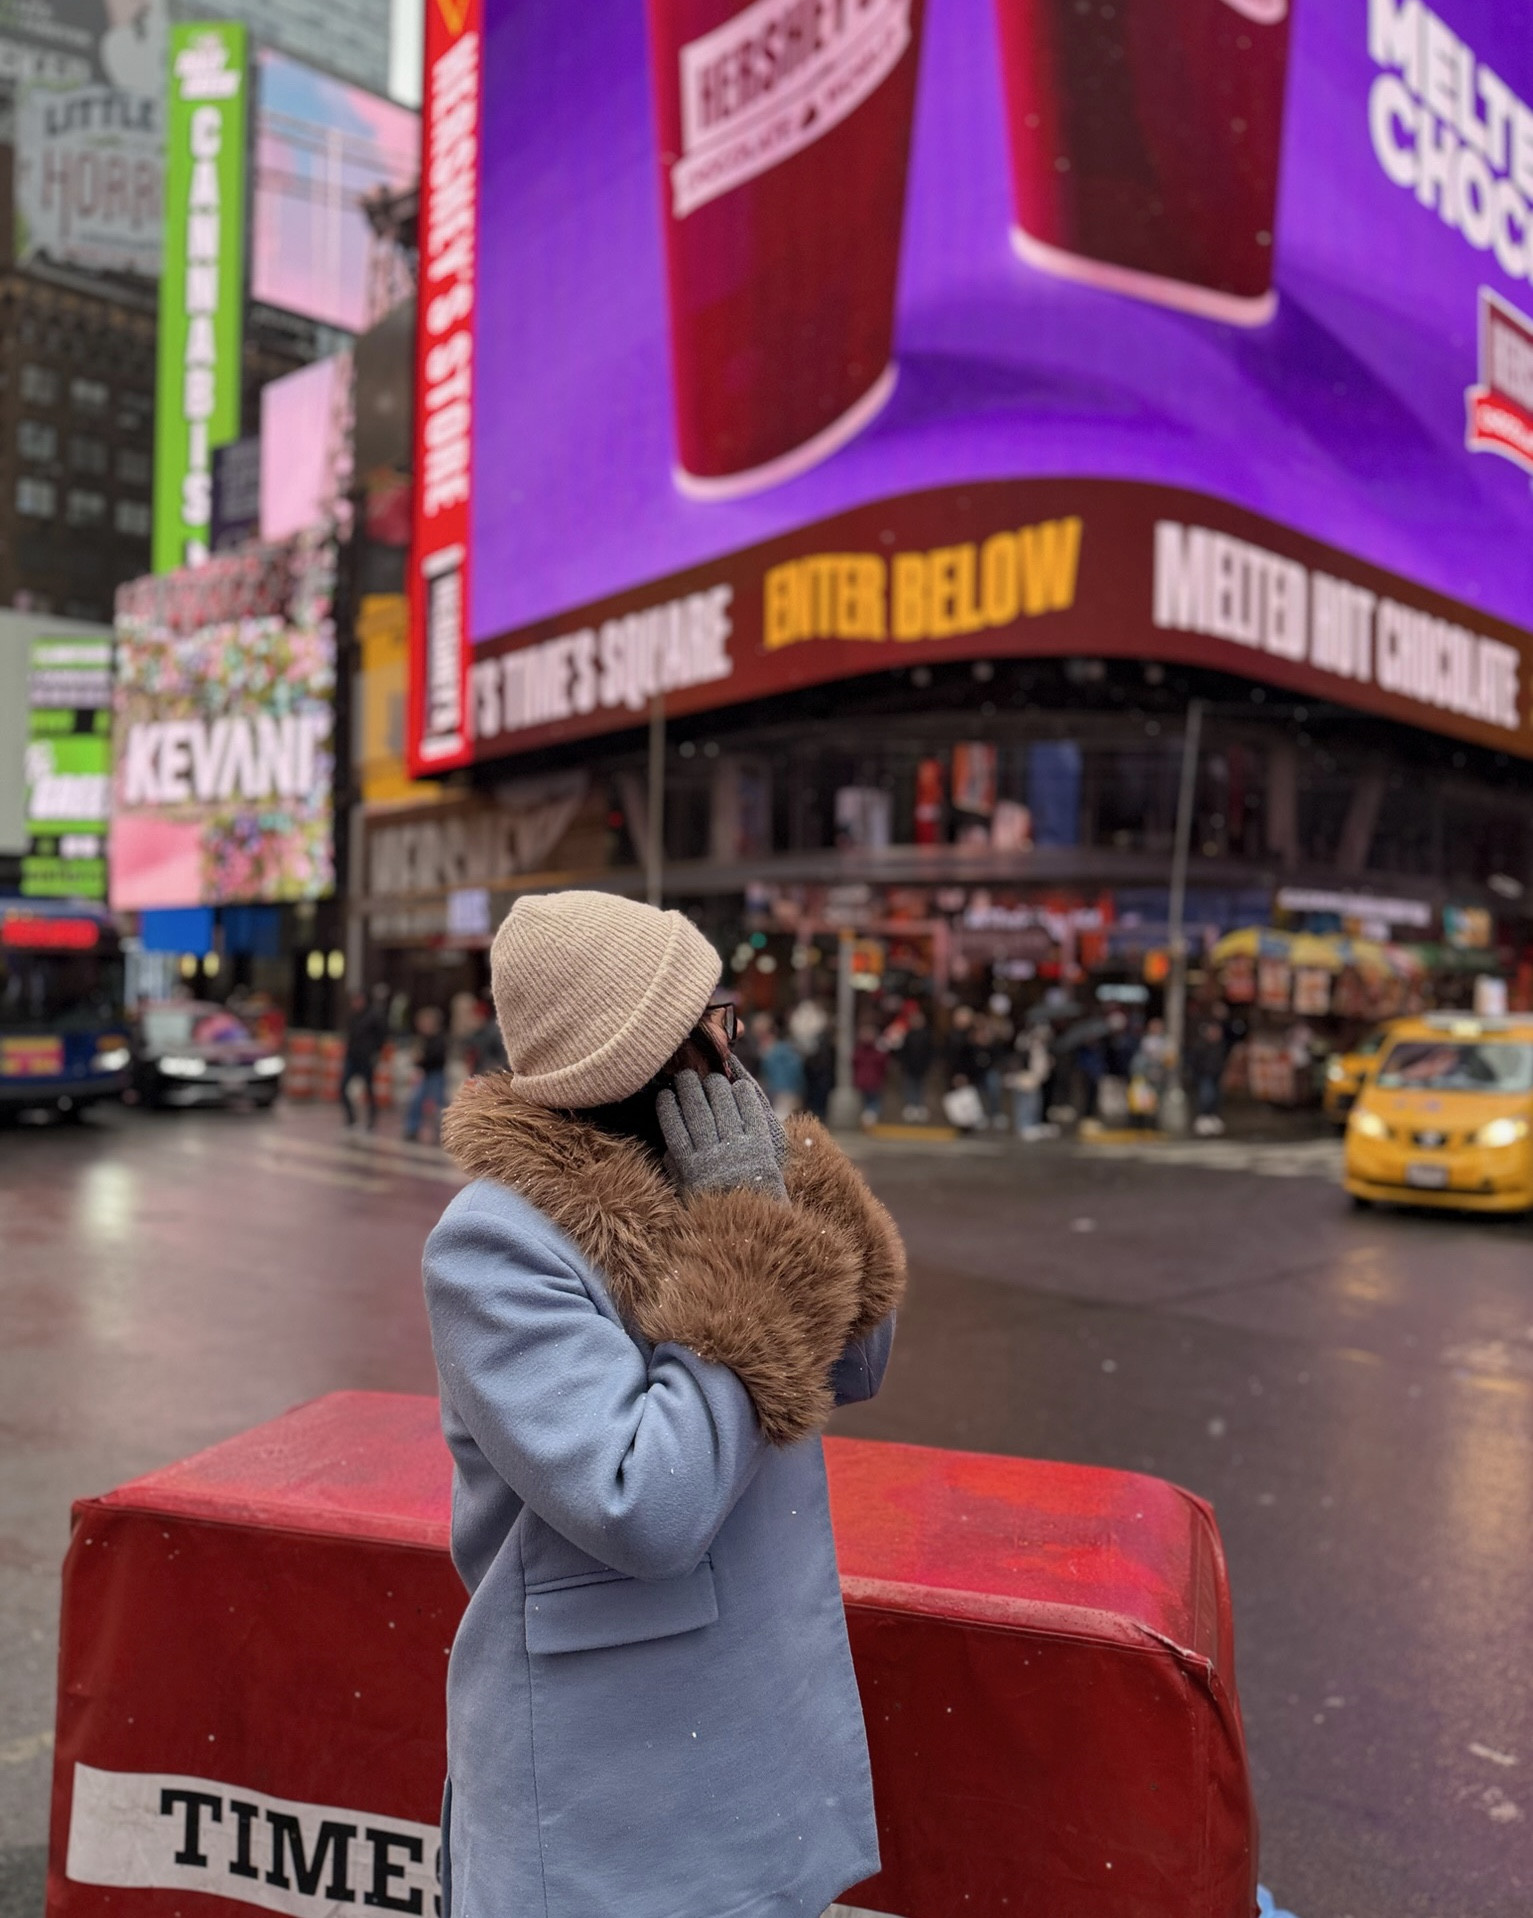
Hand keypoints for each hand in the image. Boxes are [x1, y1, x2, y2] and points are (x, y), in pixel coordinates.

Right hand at [657, 1071, 788, 1201]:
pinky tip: (738, 1086)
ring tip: (711, 1079)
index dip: (668, 1108)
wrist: (757, 1223)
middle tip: (684, 1076)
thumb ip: (678, 1173)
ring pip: (723, 1108)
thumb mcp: (690, 1196)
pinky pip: (752, 1115)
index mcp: (692, 1168)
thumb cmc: (719, 1209)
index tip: (664, 1094)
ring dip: (715, 1088)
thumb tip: (666, 1150)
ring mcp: (738, 1149)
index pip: (674, 1129)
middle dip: (688, 1089)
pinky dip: (745, 1098)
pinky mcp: (761, 1147)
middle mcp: (713, 1155)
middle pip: (697, 1112)